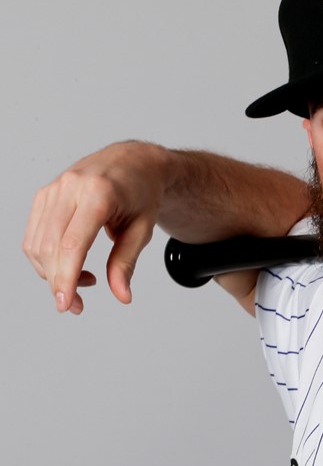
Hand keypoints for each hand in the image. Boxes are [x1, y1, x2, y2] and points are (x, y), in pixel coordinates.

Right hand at [24, 141, 169, 313]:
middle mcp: (71, 187)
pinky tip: (69, 264)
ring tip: (84, 280)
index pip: (73, 243)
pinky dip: (46, 258)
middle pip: (51, 247)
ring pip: (37, 243)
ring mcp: (54, 189)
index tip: (66, 303)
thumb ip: (127, 262)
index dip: (66, 276)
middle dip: (59, 281)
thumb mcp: (143, 228)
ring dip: (52, 272)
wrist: (134, 161)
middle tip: (77, 304)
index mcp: (100, 193)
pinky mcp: (45, 195)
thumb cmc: (142, 193)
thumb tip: (122, 295)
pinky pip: (34, 235)